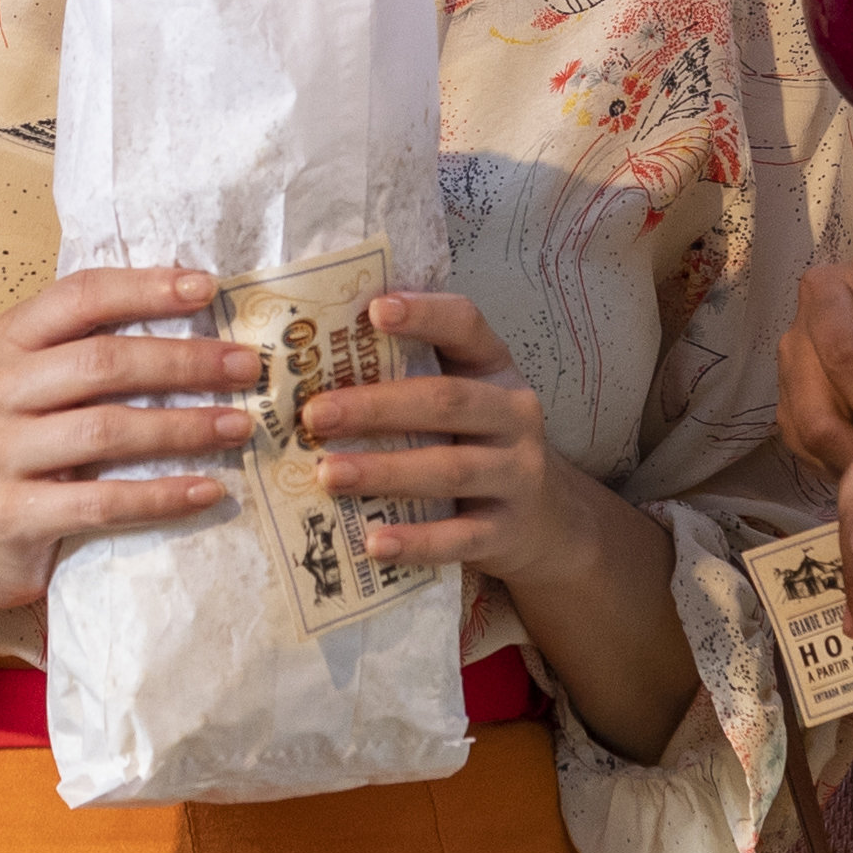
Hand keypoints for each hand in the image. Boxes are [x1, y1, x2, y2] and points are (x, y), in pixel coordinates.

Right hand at [0, 265, 261, 697]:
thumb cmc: (36, 451)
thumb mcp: (51, 390)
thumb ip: (100, 355)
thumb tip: (205, 323)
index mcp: (10, 342)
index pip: (80, 297)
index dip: (146, 289)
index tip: (209, 288)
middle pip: (102, 363)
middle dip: (184, 362)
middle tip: (246, 367)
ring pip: (105, 430)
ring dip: (183, 428)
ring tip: (239, 427)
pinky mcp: (13, 513)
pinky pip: (102, 502)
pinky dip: (162, 496)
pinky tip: (208, 491)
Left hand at [301, 289, 592, 586]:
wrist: (546, 521)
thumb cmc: (474, 445)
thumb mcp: (457, 401)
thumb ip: (405, 375)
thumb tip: (305, 354)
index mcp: (493, 368)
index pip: (466, 326)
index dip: (424, 313)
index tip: (374, 309)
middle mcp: (514, 415)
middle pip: (446, 401)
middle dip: (376, 407)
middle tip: (315, 414)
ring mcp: (517, 475)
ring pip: (450, 469)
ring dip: (385, 472)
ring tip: (328, 475)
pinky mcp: (507, 531)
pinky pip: (460, 537)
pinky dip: (416, 541)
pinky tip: (374, 543)